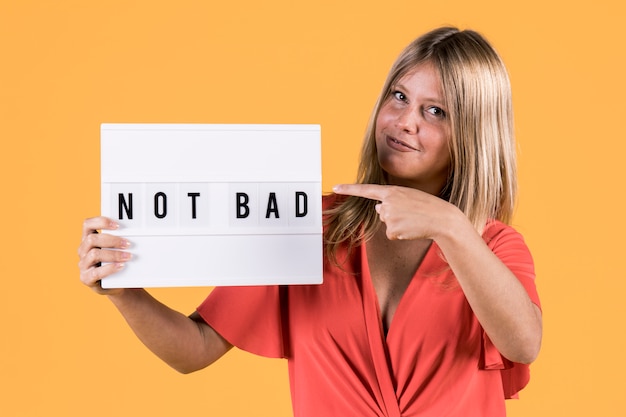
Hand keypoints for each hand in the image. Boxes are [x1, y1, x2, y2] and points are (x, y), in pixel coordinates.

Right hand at [77, 216, 131, 294]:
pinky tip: (120, 266)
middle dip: (112, 240)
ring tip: (128, 256)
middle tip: (128, 244)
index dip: (101, 222)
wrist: (113, 284)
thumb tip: (139, 233)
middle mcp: (83, 250)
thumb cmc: (115, 262)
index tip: (118, 226)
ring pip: (94, 254)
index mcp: (88, 239)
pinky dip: (110, 268)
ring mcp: (83, 265)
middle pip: (91, 239)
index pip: (87, 224)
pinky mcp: (86, 278)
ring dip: (113, 254)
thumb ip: (119, 240)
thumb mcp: (115, 249)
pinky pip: (96, 272)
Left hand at [332, 183, 459, 240]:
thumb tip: (378, 209)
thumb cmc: (428, 207)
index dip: (349, 189)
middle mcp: (387, 202)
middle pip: (381, 212)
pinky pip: (391, 235)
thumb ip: (392, 200)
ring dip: (398, 225)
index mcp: (392, 190)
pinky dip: (401, 234)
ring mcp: (389, 216)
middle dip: (393, 215)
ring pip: (386, 224)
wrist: (442, 219)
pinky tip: (411, 229)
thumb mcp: (409, 196)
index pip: (366, 190)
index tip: (335, 187)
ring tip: (413, 220)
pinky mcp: (392, 230)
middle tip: (411, 214)